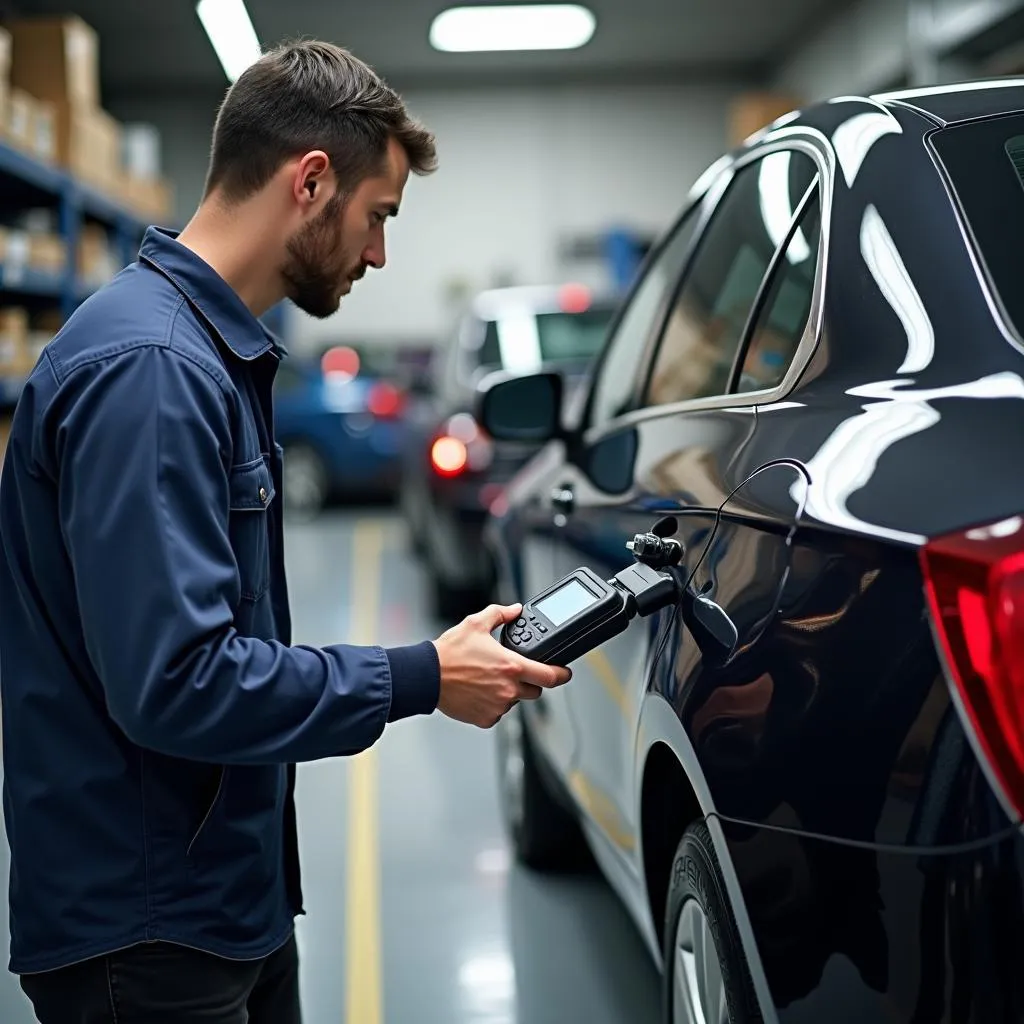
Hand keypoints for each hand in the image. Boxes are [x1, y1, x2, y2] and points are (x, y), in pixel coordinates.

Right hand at [432, 603, 571, 728]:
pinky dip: (493, 705)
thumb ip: (501, 614)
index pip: (550, 676)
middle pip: (535, 690)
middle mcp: (509, 689)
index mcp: (512, 666)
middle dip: (530, 681)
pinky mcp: (486, 719)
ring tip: (488, 680)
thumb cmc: (449, 653)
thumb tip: (515, 609)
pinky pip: (498, 713)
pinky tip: (480, 692)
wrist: (426, 676)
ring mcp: (498, 706)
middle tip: (514, 672)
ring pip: (515, 702)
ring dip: (509, 693)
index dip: (562, 675)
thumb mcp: (476, 623)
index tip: (564, 673)